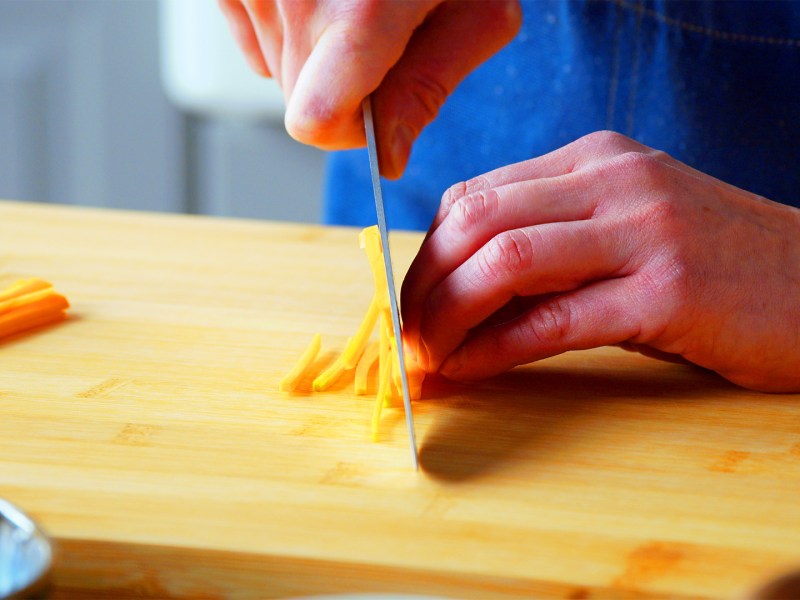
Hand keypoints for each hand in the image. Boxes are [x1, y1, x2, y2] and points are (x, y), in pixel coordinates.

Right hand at [217, 0, 520, 177]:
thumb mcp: (478, 10)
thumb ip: (427, 88)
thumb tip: (385, 153)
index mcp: (361, 10)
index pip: (314, 119)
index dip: (350, 127)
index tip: (377, 106)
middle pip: (297, 98)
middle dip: (341, 85)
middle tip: (379, 31)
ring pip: (272, 66)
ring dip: (313, 52)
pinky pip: (247, 31)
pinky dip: (281, 25)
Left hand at [401, 131, 799, 391]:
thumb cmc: (714, 265)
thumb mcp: (626, 229)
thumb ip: (552, 242)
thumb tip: (462, 288)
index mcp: (596, 161)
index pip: (476, 195)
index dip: (428, 252)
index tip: (413, 298)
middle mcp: (615, 182)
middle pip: (476, 221)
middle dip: (424, 283)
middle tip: (408, 333)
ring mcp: (644, 231)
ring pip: (505, 261)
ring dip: (449, 314)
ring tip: (428, 355)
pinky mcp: (669, 292)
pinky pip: (553, 320)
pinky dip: (496, 348)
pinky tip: (472, 368)